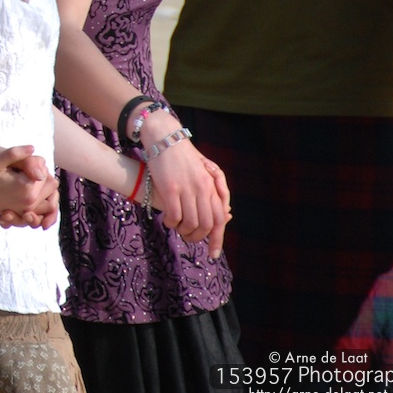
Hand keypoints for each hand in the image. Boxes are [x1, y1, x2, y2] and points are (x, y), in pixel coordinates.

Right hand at [0, 144, 59, 228]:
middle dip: (42, 174)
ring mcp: (30, 209)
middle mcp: (31, 201)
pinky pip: (45, 207)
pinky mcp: (27, 213)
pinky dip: (44, 199)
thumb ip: (15, 152)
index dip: (35, 163)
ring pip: (51, 196)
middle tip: (25, 171)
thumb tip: (32, 148)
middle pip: (51, 183)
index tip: (22, 164)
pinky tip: (33, 191)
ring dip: (45, 186)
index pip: (44, 170)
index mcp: (26, 187)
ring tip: (30, 179)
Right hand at [137, 111, 228, 257]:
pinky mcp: (169, 188)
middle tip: (188, 238)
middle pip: (206, 225)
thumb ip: (216, 192)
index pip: (219, 219)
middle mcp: (202, 189)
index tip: (212, 254)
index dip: (217, 240)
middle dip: (197, 238)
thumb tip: (227, 214)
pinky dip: (170, 222)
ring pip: (190, 223)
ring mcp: (186, 189)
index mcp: (212, 186)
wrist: (165, 138)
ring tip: (177, 228)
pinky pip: (173, 215)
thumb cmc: (185, 156)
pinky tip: (166, 219)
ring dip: (183, 231)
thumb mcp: (206, 171)